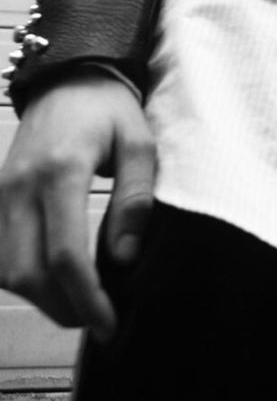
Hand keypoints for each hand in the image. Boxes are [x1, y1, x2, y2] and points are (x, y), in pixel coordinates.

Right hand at [0, 70, 155, 342]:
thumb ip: (134, 199)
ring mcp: (2, 192)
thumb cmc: (109, 109)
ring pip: (7, 271)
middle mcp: (21, 185)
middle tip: (98, 320)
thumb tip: (124, 258)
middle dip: (62, 308)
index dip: (86, 298)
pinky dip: (24, 278)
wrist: (68, 77)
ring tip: (81, 303)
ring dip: (42, 298)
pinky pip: (0, 254)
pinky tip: (56, 280)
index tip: (108, 322)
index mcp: (61, 170)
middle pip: (27, 273)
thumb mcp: (138, 143)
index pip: (64, 254)